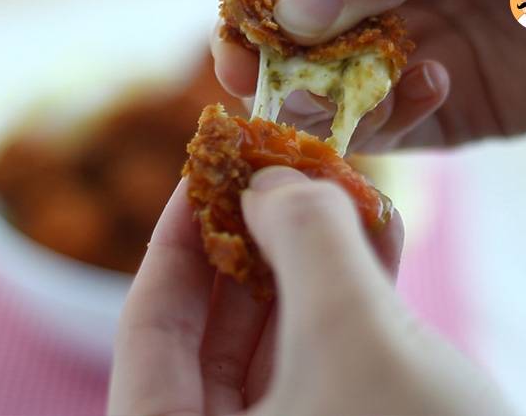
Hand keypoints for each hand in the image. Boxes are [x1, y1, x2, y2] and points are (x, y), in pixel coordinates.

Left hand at [107, 166, 510, 414]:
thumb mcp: (355, 335)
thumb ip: (305, 240)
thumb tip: (271, 181)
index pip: (150, 327)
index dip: (174, 240)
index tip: (203, 173)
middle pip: (215, 329)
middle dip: (252, 241)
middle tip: (273, 174)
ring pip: (282, 335)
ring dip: (311, 259)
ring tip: (334, 192)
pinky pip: (331, 352)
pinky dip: (352, 292)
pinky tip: (376, 236)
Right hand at [212, 0, 525, 152]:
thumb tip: (288, 16)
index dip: (250, 22)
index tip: (236, 52)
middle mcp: (371, 12)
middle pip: (295, 55)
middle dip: (280, 76)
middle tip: (276, 93)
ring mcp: (399, 64)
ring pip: (333, 100)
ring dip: (333, 105)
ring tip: (352, 95)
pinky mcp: (437, 110)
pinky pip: (391, 129)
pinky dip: (395, 117)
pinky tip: (435, 80)